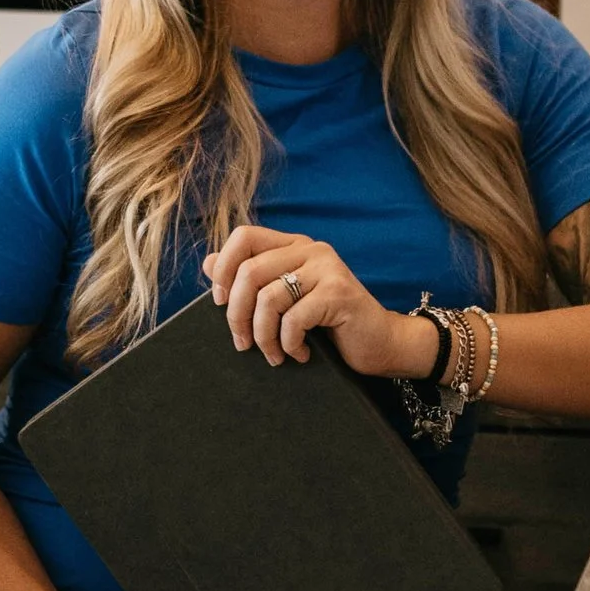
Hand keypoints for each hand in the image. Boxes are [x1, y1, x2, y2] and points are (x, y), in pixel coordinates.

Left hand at [202, 224, 426, 376]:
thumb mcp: (286, 301)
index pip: (244, 236)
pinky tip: (300, 355)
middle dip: (237, 315)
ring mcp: (328, 269)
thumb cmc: (331, 326)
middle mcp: (311, 249)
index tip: (220, 301)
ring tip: (273, 355)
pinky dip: (289, 343)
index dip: (224, 267)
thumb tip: (209, 264)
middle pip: (249, 272)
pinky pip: (294, 318)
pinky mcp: (340, 294)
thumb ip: (252, 280)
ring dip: (263, 336)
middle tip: (242, 344)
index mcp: (294, 245)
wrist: (380, 345)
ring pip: (268, 298)